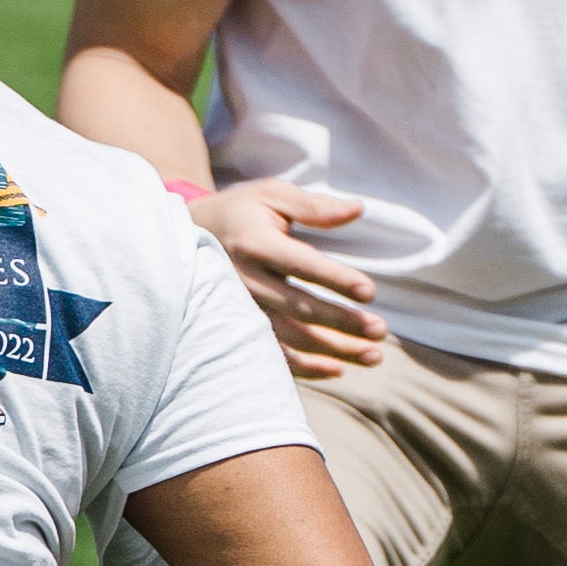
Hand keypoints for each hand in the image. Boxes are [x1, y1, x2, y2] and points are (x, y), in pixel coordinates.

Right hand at [191, 179, 387, 375]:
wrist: (185, 237)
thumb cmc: (240, 211)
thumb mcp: (272, 195)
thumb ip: (314, 207)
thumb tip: (357, 210)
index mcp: (255, 244)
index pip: (302, 265)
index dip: (336, 280)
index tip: (369, 292)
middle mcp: (245, 281)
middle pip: (300, 309)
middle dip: (343, 323)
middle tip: (381, 331)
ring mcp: (240, 310)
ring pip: (291, 339)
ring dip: (333, 351)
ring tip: (373, 355)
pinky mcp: (238, 328)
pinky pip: (272, 356)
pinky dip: (305, 368)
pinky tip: (338, 369)